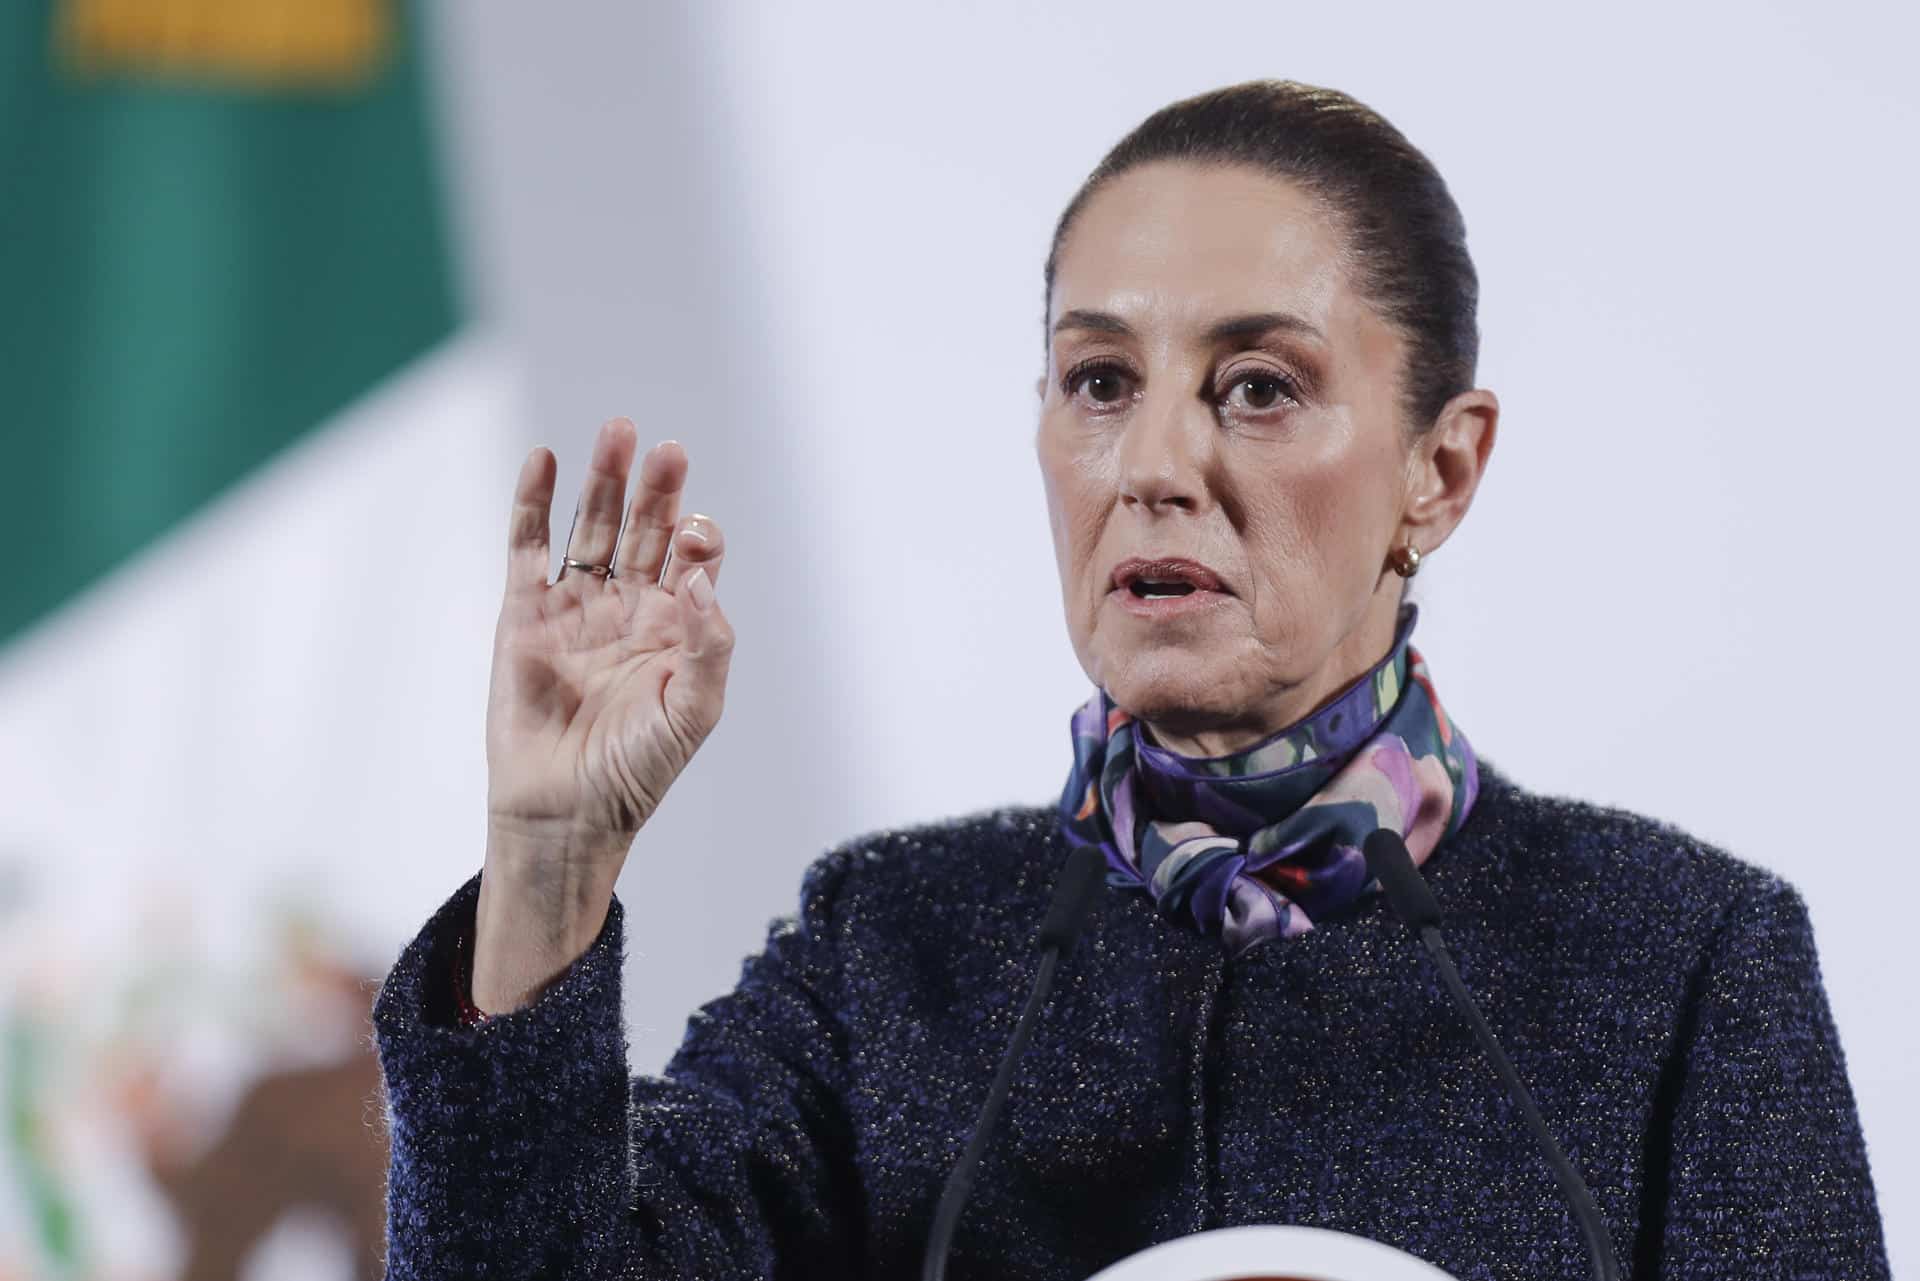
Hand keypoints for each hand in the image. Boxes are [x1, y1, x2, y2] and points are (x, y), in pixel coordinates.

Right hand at [472, 418, 733, 1009]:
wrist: (565, 813)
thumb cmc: (636, 771)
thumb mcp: (693, 712)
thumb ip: (710, 646)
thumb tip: (704, 579)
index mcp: (677, 627)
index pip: (694, 558)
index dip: (697, 537)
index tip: (694, 537)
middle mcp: (629, 608)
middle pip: (644, 529)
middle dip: (655, 489)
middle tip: (663, 446)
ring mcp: (575, 608)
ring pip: (591, 527)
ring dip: (602, 481)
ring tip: (616, 432)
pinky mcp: (523, 614)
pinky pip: (527, 547)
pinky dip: (533, 502)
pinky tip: (543, 459)